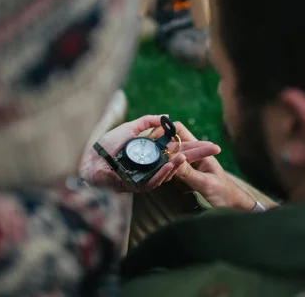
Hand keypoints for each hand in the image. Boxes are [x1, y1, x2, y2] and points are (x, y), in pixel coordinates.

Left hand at [79, 115, 220, 192]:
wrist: (90, 159)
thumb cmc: (107, 145)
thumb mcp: (130, 128)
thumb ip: (147, 122)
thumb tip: (166, 118)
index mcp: (154, 153)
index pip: (179, 149)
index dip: (195, 147)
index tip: (213, 144)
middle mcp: (154, 165)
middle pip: (181, 161)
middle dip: (197, 155)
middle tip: (215, 150)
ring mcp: (147, 176)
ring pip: (169, 172)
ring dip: (181, 163)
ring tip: (188, 155)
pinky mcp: (138, 185)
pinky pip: (154, 181)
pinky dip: (165, 173)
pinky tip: (173, 164)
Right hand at [149, 121, 256, 209]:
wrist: (232, 207)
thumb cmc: (224, 194)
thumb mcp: (206, 184)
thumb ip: (189, 173)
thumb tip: (174, 159)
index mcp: (199, 151)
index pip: (179, 131)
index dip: (165, 130)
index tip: (153, 137)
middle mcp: (190, 156)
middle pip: (169, 143)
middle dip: (157, 144)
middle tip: (142, 151)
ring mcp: (185, 165)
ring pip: (167, 156)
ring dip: (157, 156)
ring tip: (143, 161)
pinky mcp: (182, 176)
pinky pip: (168, 169)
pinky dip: (159, 168)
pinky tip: (149, 171)